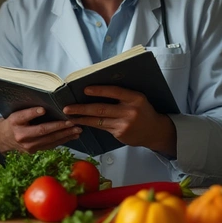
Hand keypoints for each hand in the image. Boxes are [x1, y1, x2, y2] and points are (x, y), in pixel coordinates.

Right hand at [0, 106, 81, 154]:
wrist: (3, 139)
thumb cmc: (13, 122)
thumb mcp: (15, 113)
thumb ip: (28, 111)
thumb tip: (47, 105)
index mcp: (14, 122)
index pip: (24, 116)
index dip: (33, 113)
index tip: (43, 109)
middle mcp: (21, 135)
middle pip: (41, 130)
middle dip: (59, 126)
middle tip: (72, 122)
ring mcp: (28, 146)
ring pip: (49, 140)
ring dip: (65, 135)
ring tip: (77, 129)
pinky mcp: (34, 151)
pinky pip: (50, 145)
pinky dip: (62, 140)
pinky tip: (72, 136)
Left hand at [62, 85, 176, 156]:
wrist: (154, 131)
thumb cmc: (142, 110)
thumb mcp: (136, 98)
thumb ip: (120, 95)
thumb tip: (95, 89)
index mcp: (135, 98)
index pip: (114, 92)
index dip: (99, 91)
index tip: (84, 89)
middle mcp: (130, 111)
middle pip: (101, 109)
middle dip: (81, 108)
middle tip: (67, 108)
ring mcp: (124, 124)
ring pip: (98, 120)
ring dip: (81, 118)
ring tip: (69, 116)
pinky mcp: (120, 134)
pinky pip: (101, 127)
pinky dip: (89, 124)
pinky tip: (80, 122)